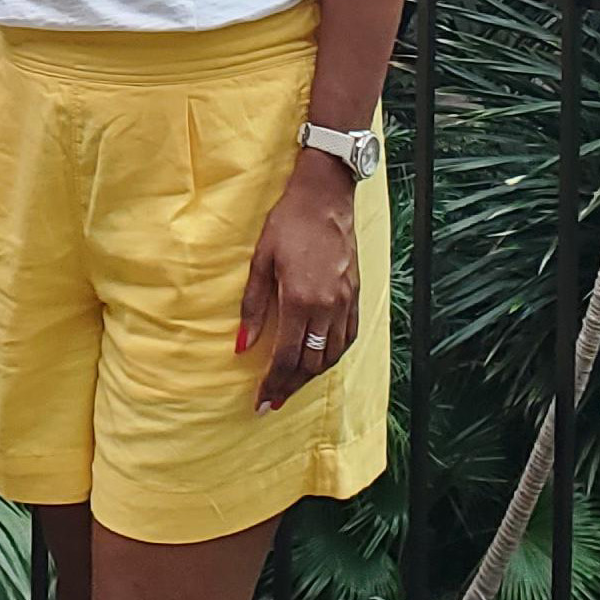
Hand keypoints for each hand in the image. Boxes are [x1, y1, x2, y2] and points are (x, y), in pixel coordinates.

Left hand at [237, 155, 360, 414]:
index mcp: (301, 300)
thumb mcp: (261, 261)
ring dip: (311, 377)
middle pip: (310, 364)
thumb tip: (242, 346)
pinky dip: (333, 356)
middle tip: (272, 403)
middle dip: (290, 387)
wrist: (325, 197)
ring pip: (332, 355)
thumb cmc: (288, 223)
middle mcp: (328, 307)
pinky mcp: (357, 295)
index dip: (272, 384)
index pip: (286, 357)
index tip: (259, 403)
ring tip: (291, 387)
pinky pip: (349, 338)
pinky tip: (319, 362)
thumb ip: (252, 306)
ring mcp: (346, 302)